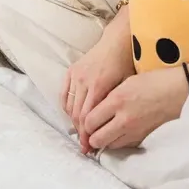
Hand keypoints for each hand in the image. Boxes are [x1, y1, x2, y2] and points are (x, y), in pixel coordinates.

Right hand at [61, 11, 135, 152]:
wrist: (116, 42)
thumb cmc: (125, 64)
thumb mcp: (125, 86)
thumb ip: (114, 105)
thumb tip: (110, 127)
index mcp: (99, 85)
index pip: (87, 116)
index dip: (87, 133)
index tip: (89, 146)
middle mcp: (84, 80)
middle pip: (77, 114)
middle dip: (80, 132)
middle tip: (84, 145)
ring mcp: (76, 75)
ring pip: (69, 106)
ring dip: (73, 121)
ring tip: (80, 132)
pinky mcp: (71, 71)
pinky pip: (64, 94)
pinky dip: (66, 107)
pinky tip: (72, 115)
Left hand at [82, 67, 187, 151]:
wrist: (179, 89)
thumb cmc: (153, 80)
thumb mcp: (126, 82)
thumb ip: (109, 97)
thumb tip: (94, 110)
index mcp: (116, 100)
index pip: (89, 121)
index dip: (85, 124)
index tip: (86, 121)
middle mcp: (123, 118)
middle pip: (96, 139)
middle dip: (91, 136)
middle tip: (92, 131)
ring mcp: (134, 130)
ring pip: (109, 145)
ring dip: (105, 140)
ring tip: (106, 131)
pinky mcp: (144, 137)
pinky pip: (124, 145)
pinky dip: (118, 141)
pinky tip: (120, 132)